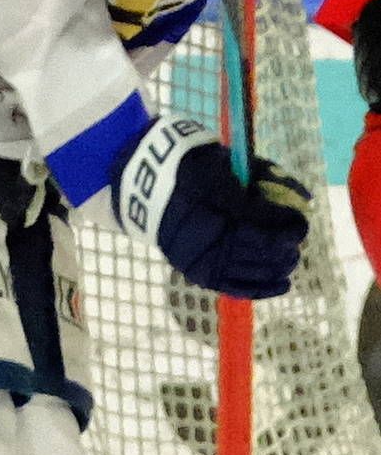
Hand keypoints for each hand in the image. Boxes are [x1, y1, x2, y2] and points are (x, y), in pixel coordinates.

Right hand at [119, 116, 309, 299]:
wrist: (148, 188)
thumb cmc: (196, 169)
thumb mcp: (232, 165)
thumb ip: (269, 178)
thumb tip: (307, 199)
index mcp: (220, 204)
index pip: (266, 222)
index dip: (290, 224)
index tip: (302, 222)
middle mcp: (211, 234)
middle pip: (263, 249)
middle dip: (287, 247)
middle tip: (298, 242)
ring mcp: (203, 257)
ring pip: (253, 270)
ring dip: (278, 267)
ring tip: (291, 261)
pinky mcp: (197, 273)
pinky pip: (234, 286)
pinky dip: (261, 288)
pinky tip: (282, 285)